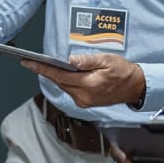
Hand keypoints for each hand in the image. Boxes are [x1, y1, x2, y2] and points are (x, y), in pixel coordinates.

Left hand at [20, 53, 145, 108]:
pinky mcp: (86, 102)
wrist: (135, 87)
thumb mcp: (107, 60)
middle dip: (45, 71)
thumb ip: (87, 60)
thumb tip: (70, 60)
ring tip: (42, 65)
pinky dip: (64, 81)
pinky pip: (70, 90)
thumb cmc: (123, 72)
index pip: (60, 76)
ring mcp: (84, 101)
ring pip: (64, 86)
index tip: (28, 63)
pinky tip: (60, 73)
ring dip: (55, 76)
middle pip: (59, 82)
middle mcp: (84, 97)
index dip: (42, 69)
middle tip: (31, 61)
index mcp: (89, 85)